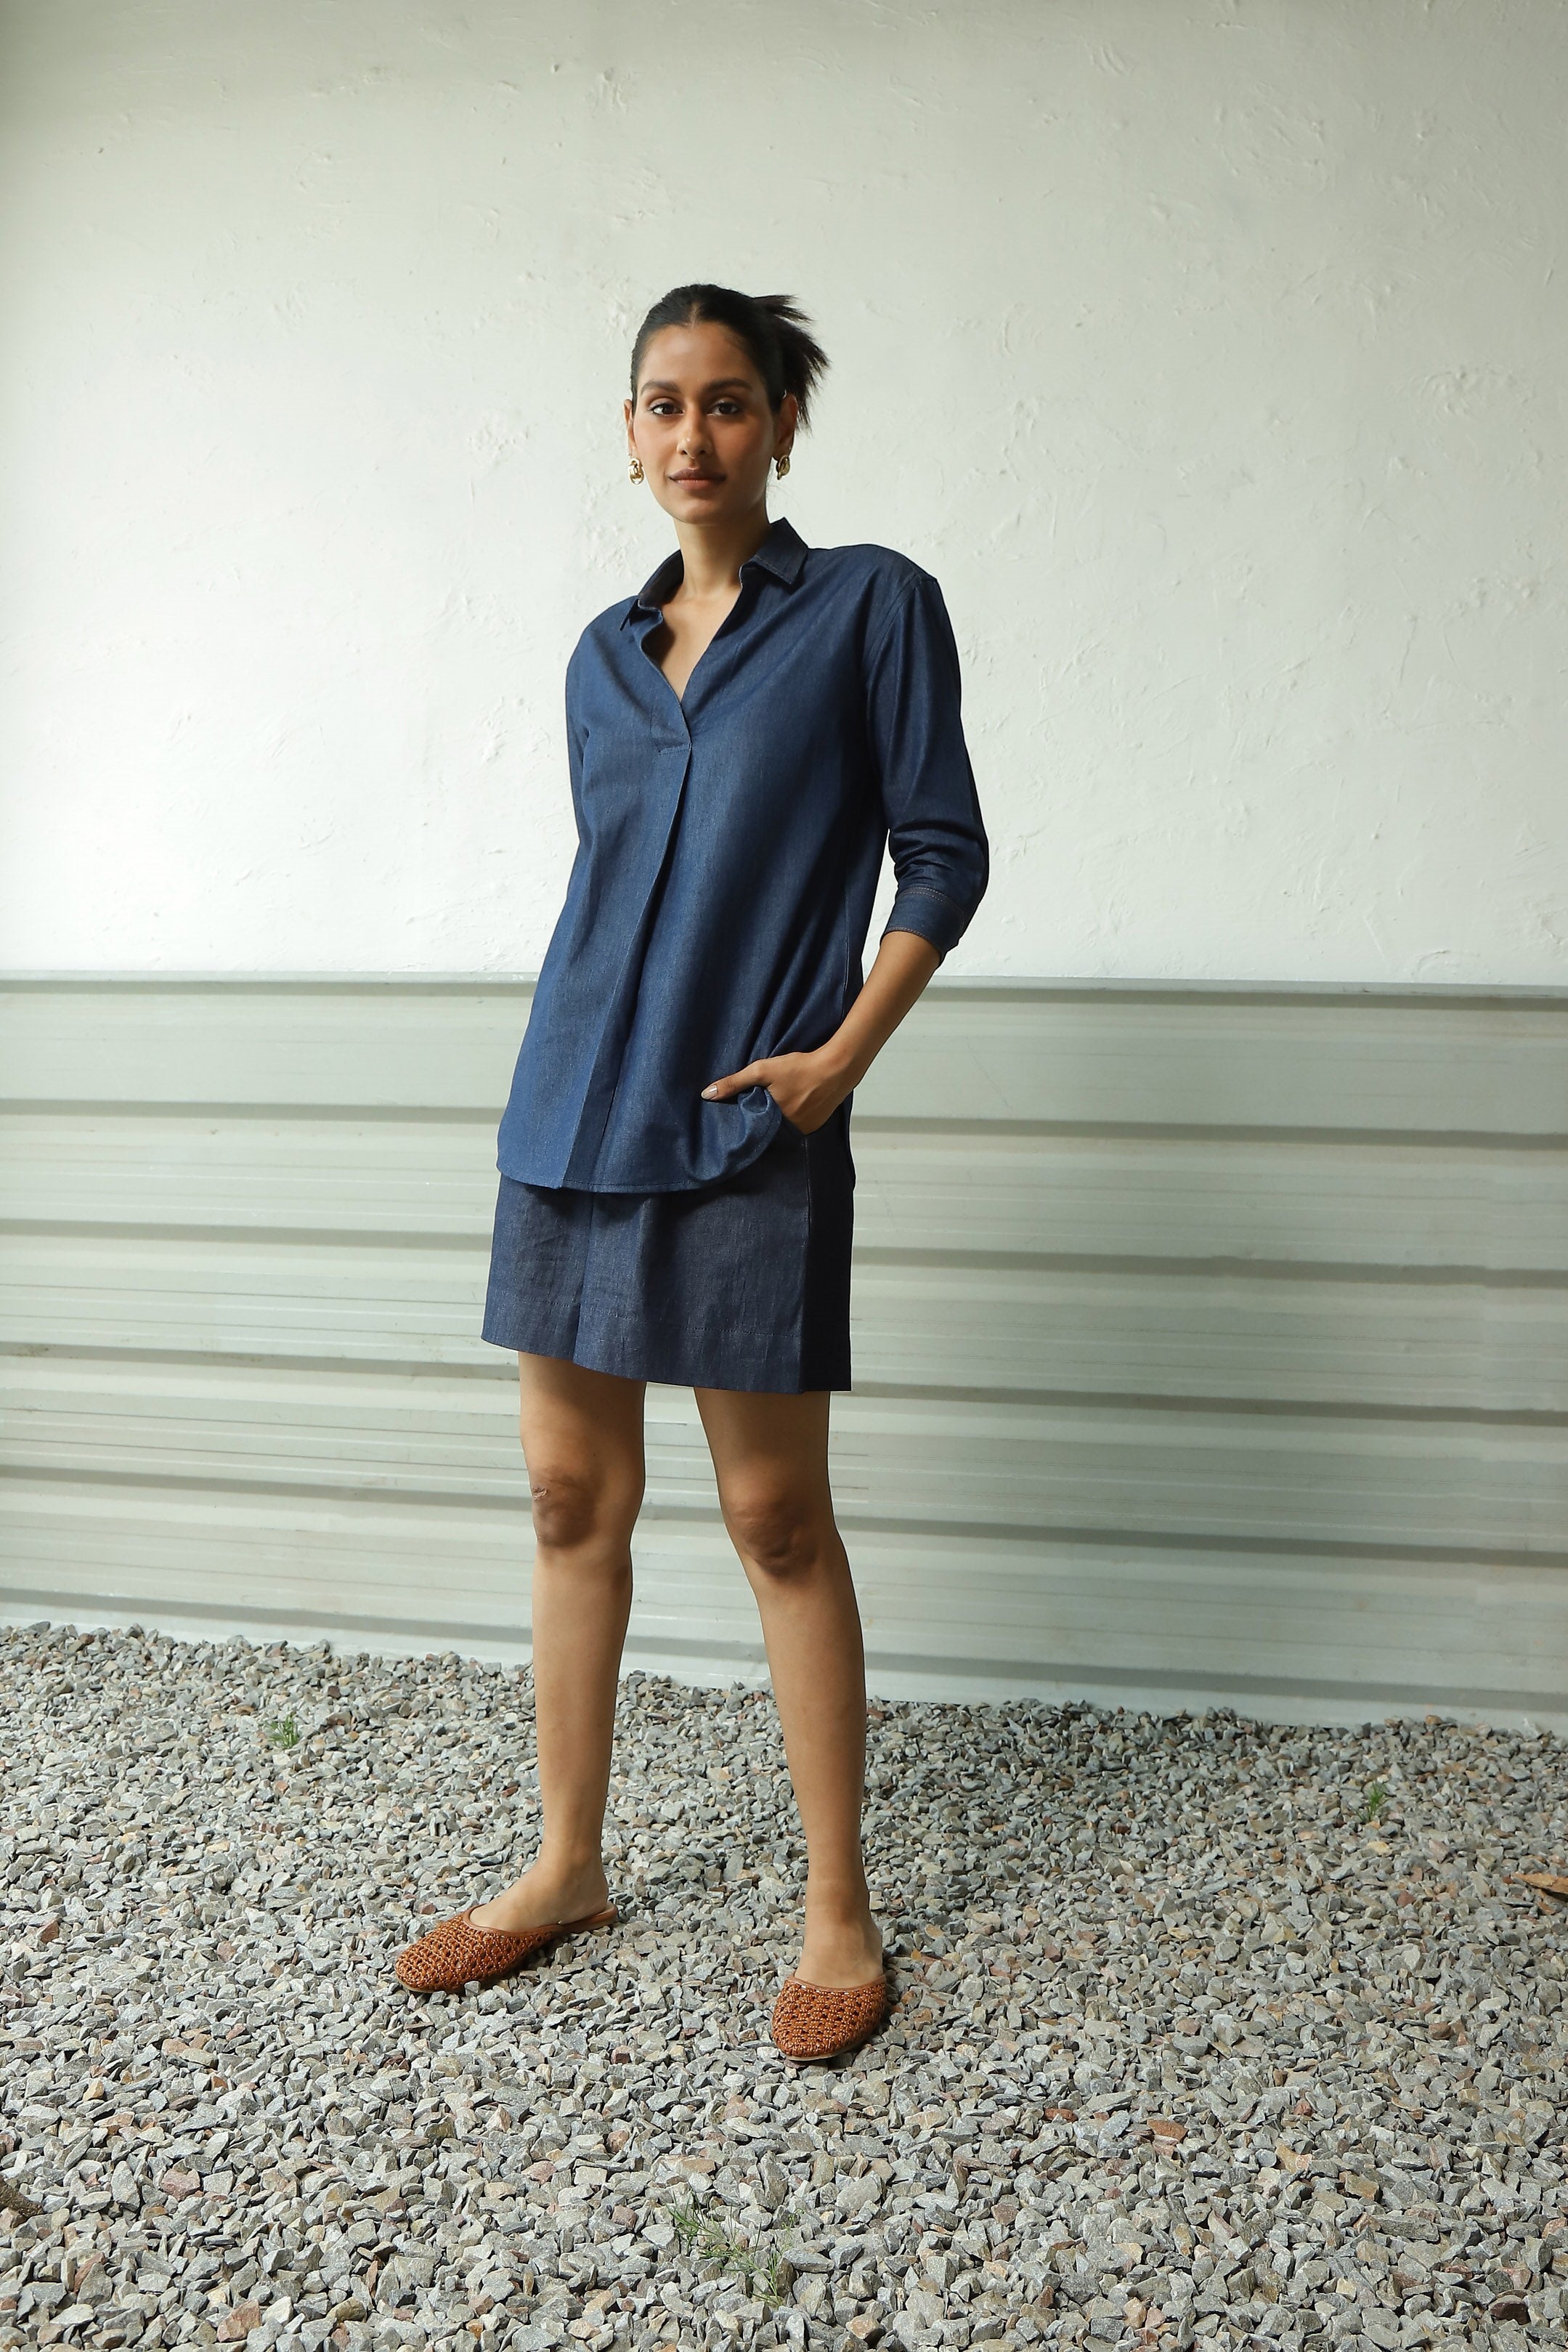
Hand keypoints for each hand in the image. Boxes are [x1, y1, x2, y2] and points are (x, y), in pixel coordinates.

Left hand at [700, 1047, 854, 1135]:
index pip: (750, 1130)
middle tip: (754, 1106)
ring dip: (775, 1120)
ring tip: (774, 1104)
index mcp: (773, 1122)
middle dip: (759, 1120)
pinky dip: (790, 1118)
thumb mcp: (762, 1070)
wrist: (837, 1068)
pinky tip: (791, 1104)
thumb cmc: (799, 1068)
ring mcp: (803, 1131)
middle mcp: (789, 1132)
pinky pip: (795, 1126)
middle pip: (766, 1130)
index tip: (736, 1114)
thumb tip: (706, 1095)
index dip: (743, 1122)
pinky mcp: (814, 1127)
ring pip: (781, 1129)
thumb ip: (734, 1083)